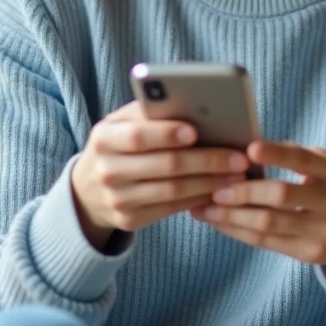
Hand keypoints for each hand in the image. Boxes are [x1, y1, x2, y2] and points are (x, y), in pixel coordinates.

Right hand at [71, 100, 249, 248]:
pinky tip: (220, 189)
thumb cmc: (117, 145)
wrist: (87, 190)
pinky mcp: (129, 220)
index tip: (196, 131)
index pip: (138, 135)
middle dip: (207, 161)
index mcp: (104, 138)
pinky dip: (199, 198)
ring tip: (238, 174)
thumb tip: (196, 105)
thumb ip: (149, 113)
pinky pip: (171, 208)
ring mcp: (118, 199)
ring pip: (173, 191)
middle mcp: (107, 170)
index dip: (167, 133)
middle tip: (239, 157)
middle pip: (165, 165)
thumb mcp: (120, 124)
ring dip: (211, 182)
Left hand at [189, 141, 325, 281]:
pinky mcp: (310, 255)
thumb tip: (246, 148)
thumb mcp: (324, 164)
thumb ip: (294, 154)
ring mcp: (323, 232)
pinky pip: (267, 243)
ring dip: (231, 216)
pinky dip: (238, 231)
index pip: (303, 160)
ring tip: (204, 208)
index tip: (249, 149)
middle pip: (281, 196)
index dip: (277, 154)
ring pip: (268, 224)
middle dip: (243, 191)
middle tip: (214, 187)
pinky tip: (219, 222)